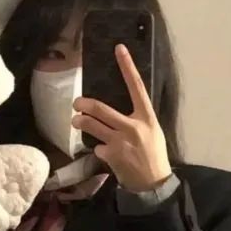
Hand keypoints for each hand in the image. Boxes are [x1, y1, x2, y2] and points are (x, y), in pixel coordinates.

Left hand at [72, 44, 171, 192]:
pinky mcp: (110, 155)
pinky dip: (98, 149)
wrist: (153, 182)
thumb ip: (137, 118)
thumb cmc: (154, 154)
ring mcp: (120, 141)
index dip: (127, 67)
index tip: (118, 49)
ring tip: (76, 121)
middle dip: (85, 104)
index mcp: (147, 117)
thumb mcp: (153, 132)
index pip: (137, 87)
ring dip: (80, 122)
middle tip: (77, 103)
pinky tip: (106, 154)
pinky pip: (97, 147)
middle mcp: (133, 126)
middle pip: (102, 109)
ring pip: (92, 126)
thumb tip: (120, 107)